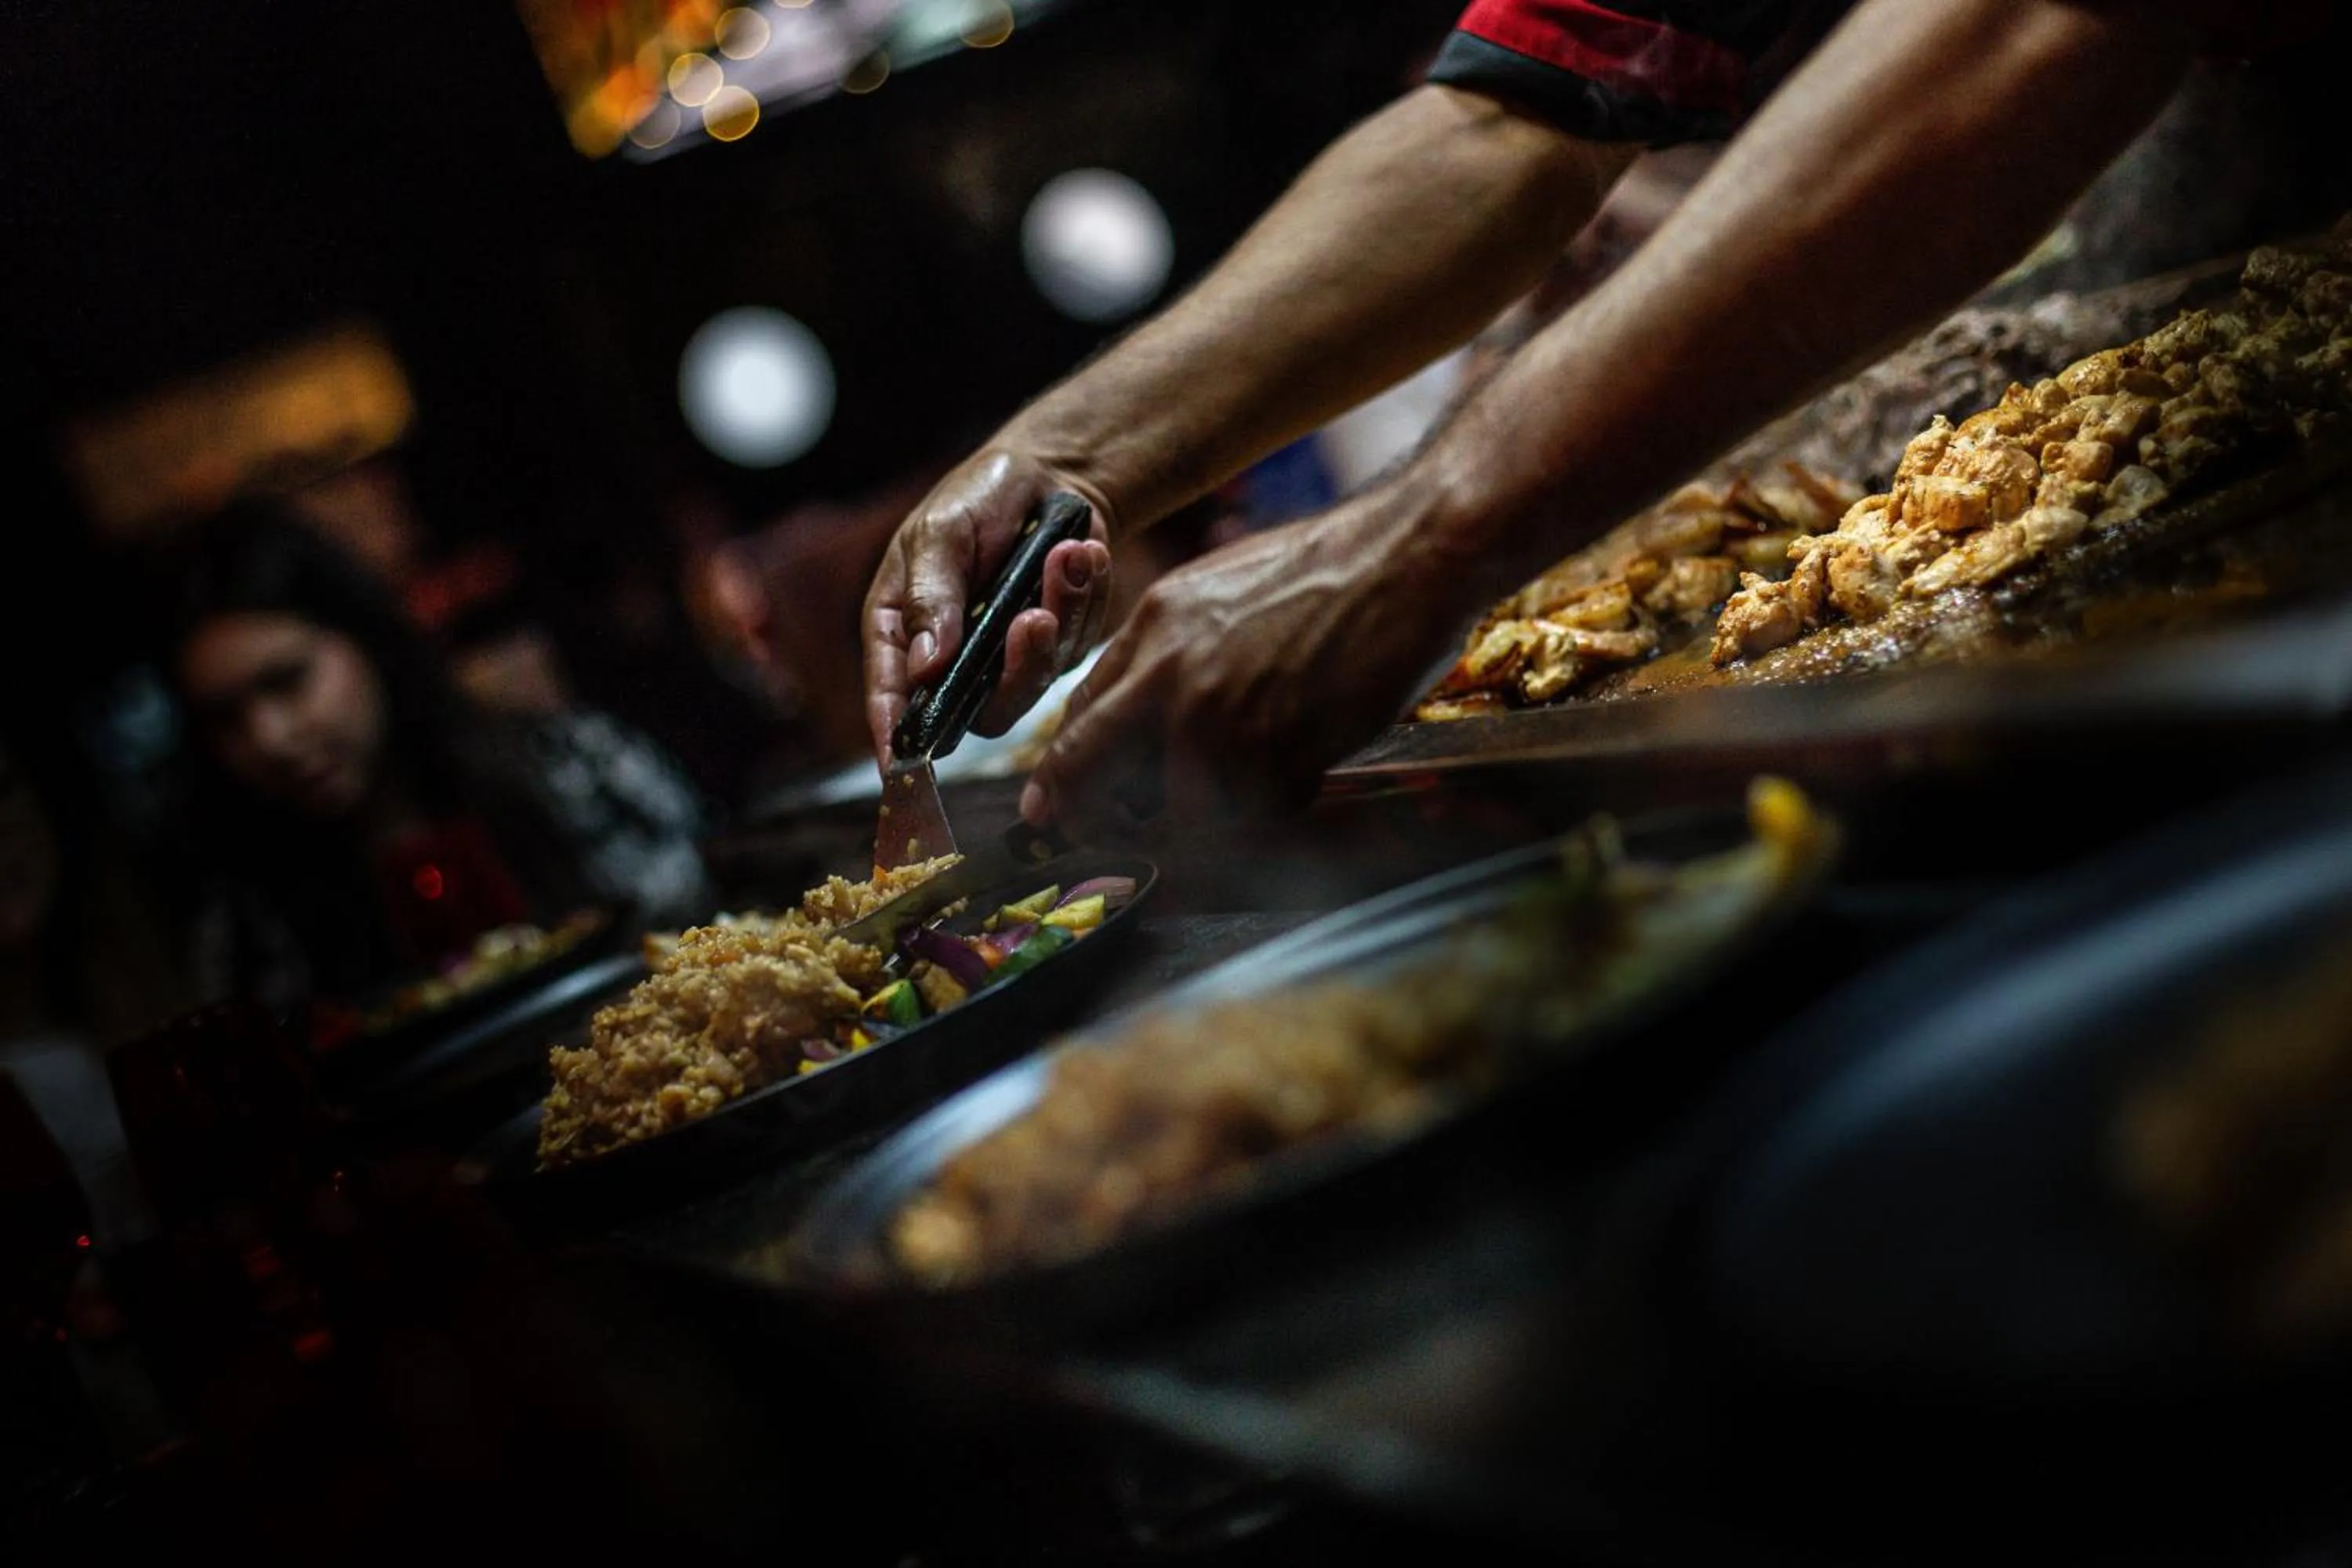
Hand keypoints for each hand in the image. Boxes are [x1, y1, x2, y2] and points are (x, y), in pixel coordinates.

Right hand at [863, 450, 1114, 764]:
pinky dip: (1085, 598)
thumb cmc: (977, 498)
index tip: (899, 768)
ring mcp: (1009, 660)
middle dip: (1014, 669)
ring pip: (1036, 683)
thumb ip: (930, 598)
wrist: (1050, 475)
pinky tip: (1083, 554)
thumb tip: (925, 667)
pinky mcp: (1058, 648)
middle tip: (1035, 617)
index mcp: (905, 633)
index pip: (891, 697)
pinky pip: (1077, 647)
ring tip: (1068, 557)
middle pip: (977, 711)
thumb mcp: (939, 534)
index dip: (893, 737)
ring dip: (1059, 619)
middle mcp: (954, 661)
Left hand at [1019, 489, 1462, 841]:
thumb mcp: (1219, 589)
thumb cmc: (1329, 569)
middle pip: (1090, 772)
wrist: (1409, 555)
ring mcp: (1224, 714)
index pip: (1078, 719)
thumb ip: (1168, 650)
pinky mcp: (1281, 748)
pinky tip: (1309, 765)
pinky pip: (1261, 815)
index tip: (1066, 807)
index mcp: (1152, 626)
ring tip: (1256, 790)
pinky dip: (1283, 805)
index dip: (1068, 775)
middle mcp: (1171, 673)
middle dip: (1094, 819)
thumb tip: (1137, 715)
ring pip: (1181, 812)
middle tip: (1113, 841)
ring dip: (1212, 820)